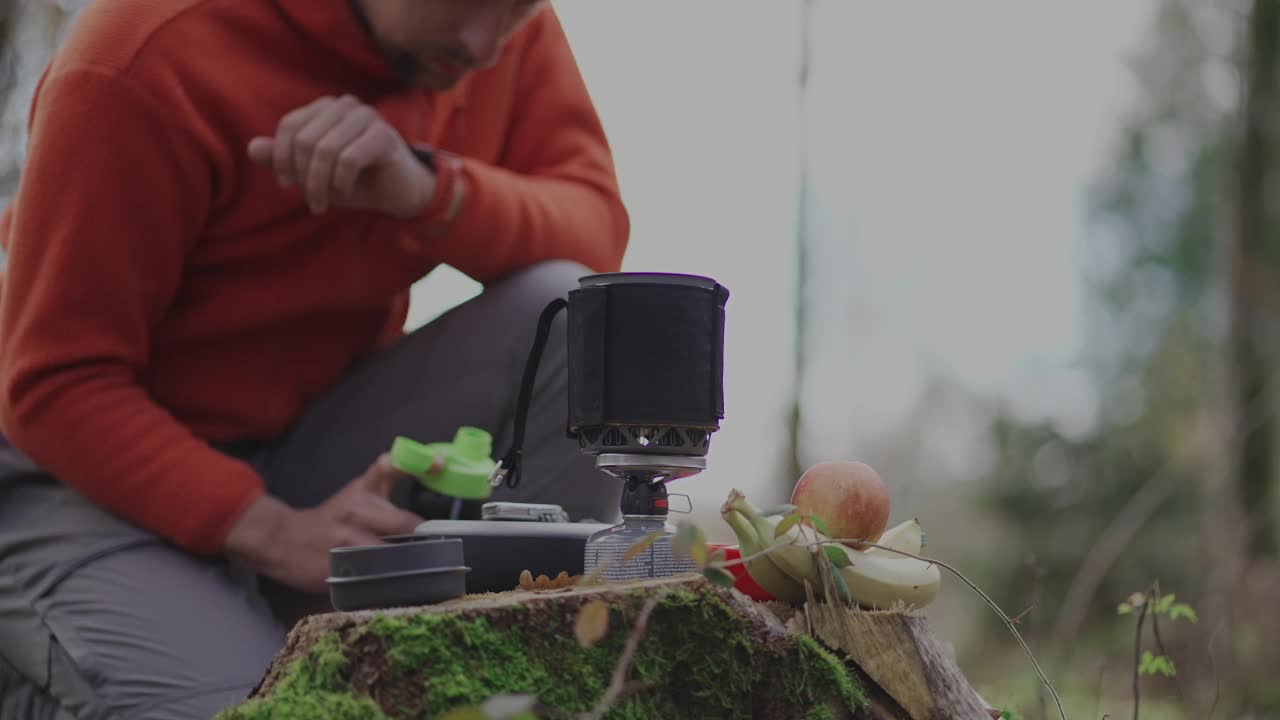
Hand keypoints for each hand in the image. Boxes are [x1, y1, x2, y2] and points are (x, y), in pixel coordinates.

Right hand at [223, 453, 423, 592]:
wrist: (284, 539)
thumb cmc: (332, 517)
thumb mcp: (358, 492)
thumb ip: (387, 482)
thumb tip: (433, 471)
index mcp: (363, 490)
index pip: (390, 467)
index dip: (417, 465)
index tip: (439, 464)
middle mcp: (356, 511)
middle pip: (403, 522)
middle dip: (423, 536)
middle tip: (437, 545)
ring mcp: (347, 541)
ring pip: (391, 555)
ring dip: (409, 564)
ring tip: (420, 570)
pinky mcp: (339, 567)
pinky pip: (373, 578)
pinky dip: (388, 583)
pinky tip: (395, 584)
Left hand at [247, 95, 435, 218]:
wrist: (400, 193)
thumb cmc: (356, 181)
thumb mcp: (314, 173)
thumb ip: (283, 159)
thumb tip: (252, 148)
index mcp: (326, 108)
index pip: (290, 126)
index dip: (280, 157)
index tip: (285, 185)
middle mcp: (345, 105)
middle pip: (305, 139)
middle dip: (303, 176)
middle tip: (311, 200)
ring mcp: (367, 117)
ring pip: (325, 150)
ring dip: (320, 184)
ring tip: (324, 202)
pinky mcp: (383, 136)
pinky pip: (348, 159)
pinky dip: (341, 181)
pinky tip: (345, 191)